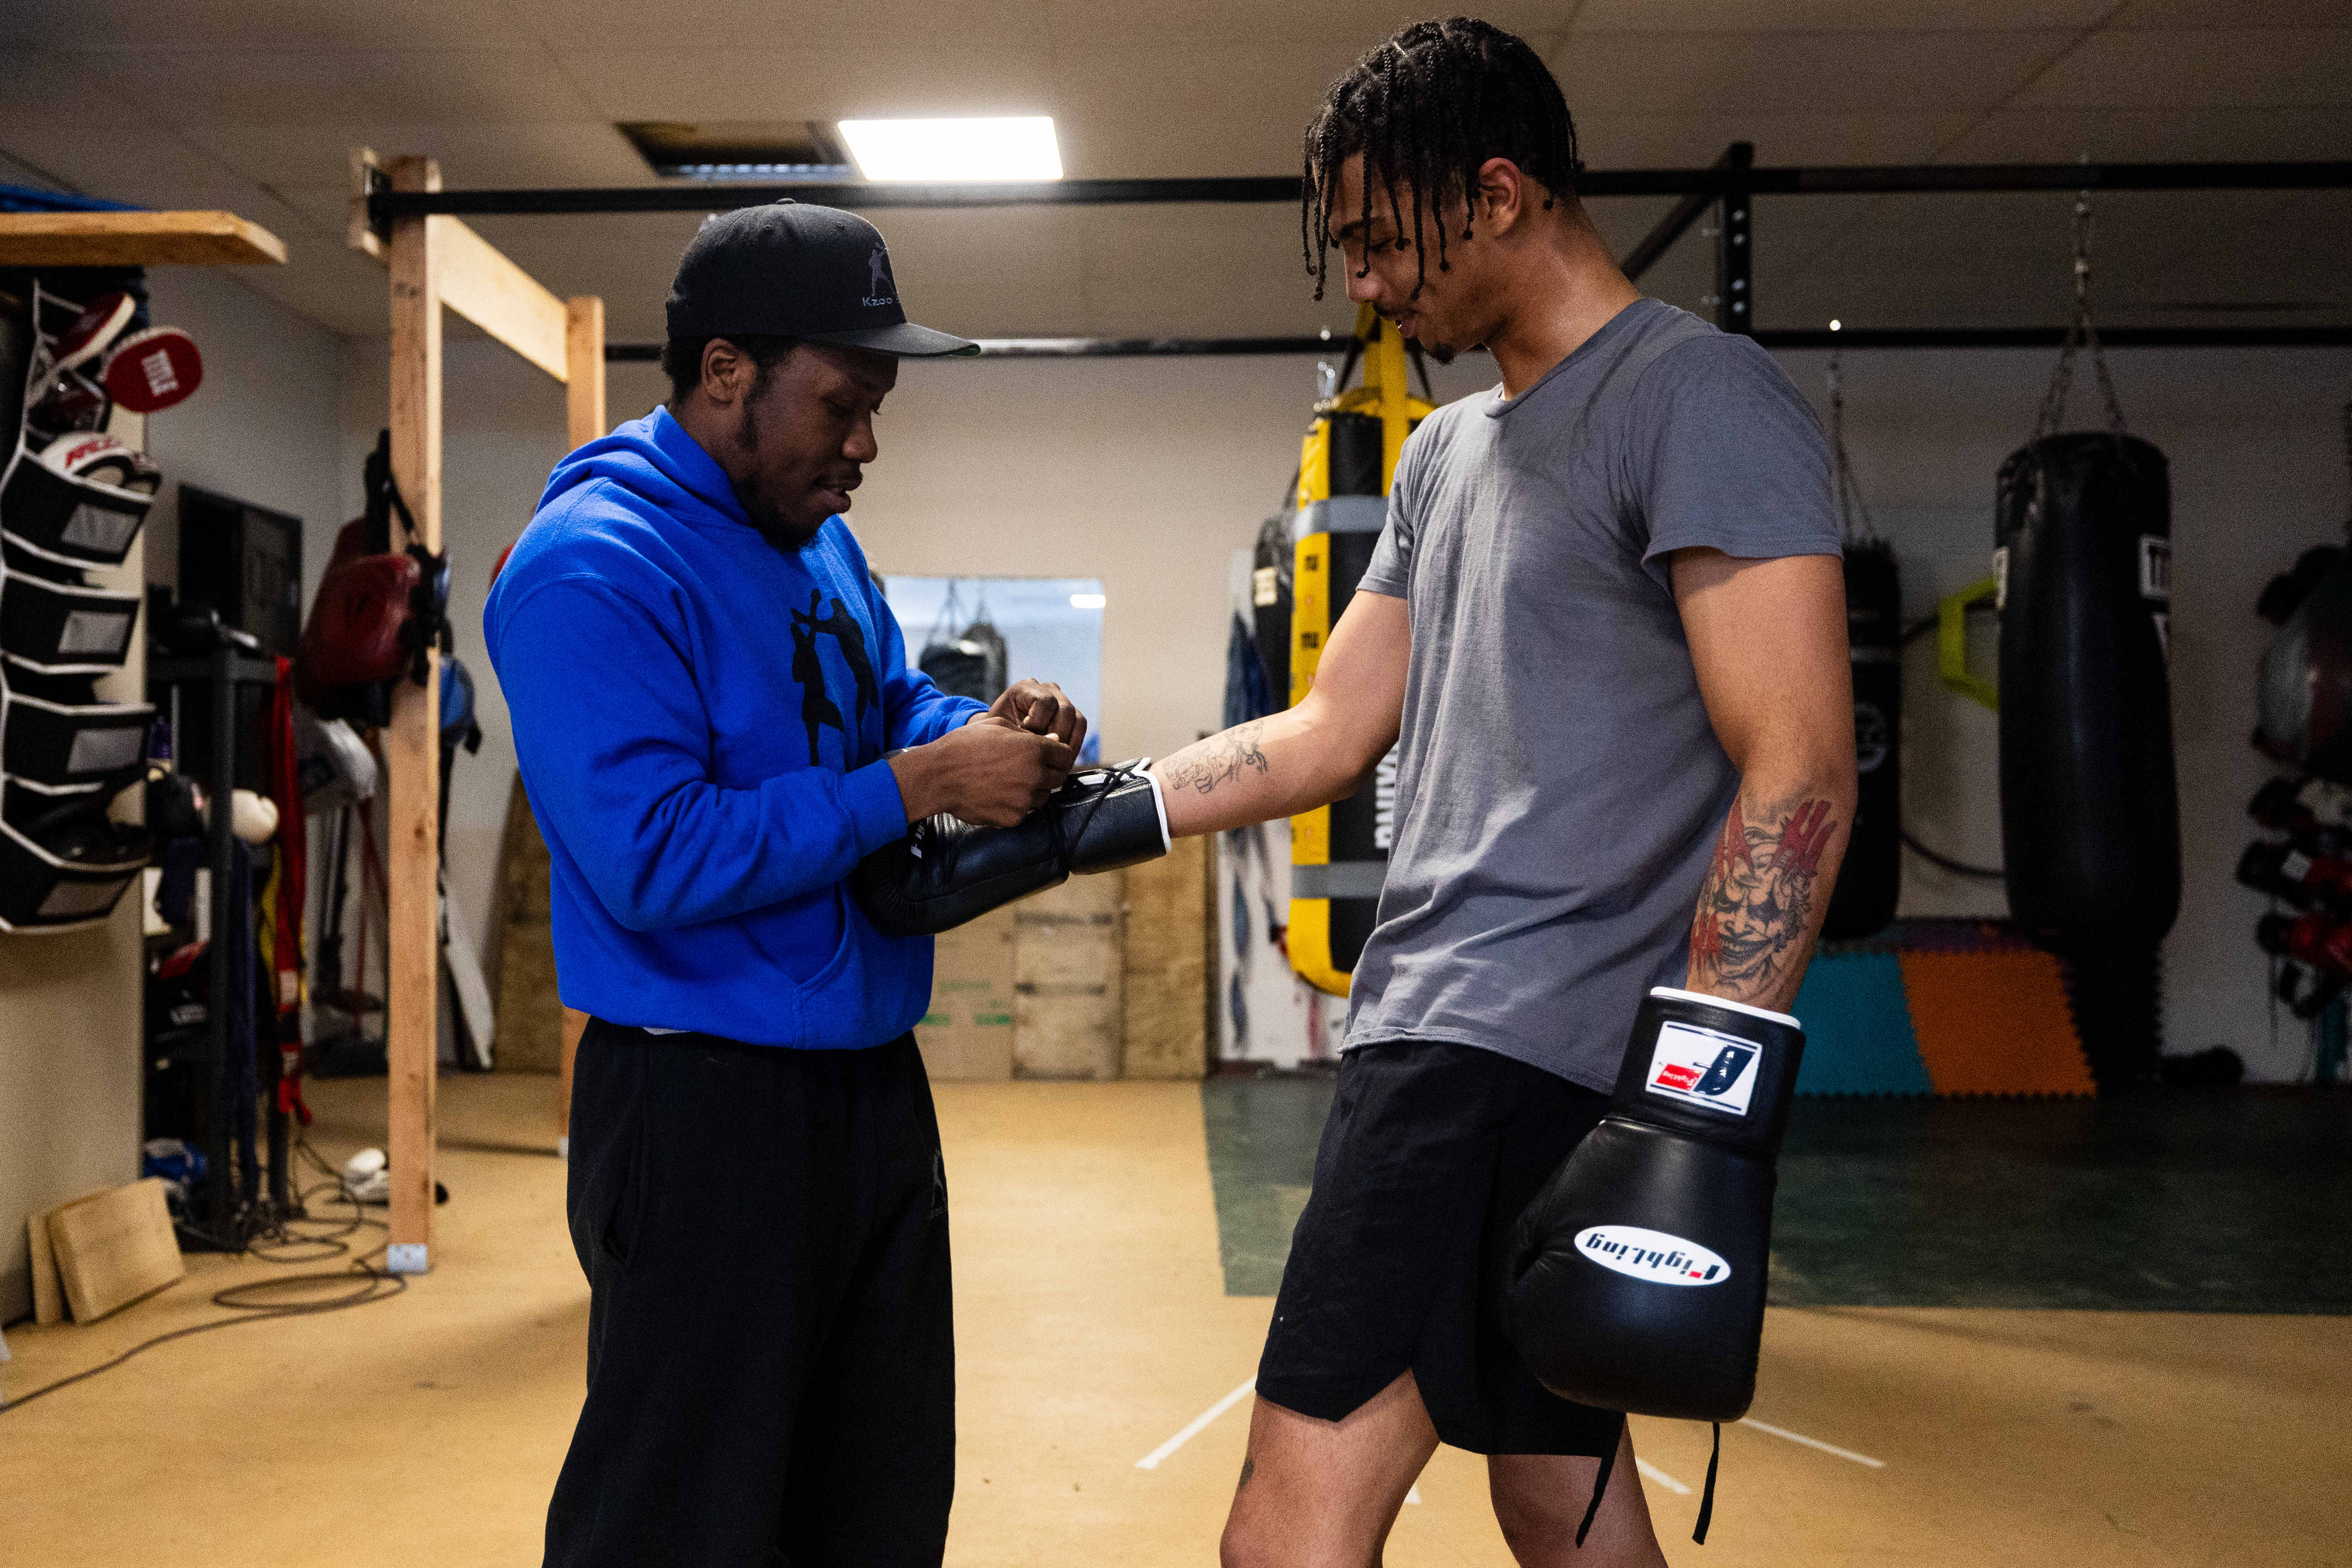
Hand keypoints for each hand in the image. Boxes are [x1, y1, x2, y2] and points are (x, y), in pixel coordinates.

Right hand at [892, 720, 1077, 827]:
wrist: (938, 775)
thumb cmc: (965, 745)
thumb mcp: (998, 726)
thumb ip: (1030, 734)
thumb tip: (1054, 738)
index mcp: (1034, 749)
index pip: (1065, 755)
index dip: (1057, 753)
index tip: (1047, 755)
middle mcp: (1034, 775)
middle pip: (1058, 777)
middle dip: (1048, 772)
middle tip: (1028, 769)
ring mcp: (1024, 799)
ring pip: (1043, 796)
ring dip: (1033, 789)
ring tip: (1009, 781)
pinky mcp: (1013, 818)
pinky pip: (1024, 811)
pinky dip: (1016, 805)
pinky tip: (998, 794)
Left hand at [979, 678, 1087, 756]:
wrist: (1000, 739)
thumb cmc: (998, 735)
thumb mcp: (1002, 731)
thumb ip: (1024, 732)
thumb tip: (1055, 740)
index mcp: (1026, 687)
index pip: (1045, 702)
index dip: (1037, 722)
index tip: (1023, 735)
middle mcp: (1047, 689)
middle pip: (1065, 710)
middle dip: (1054, 734)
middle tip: (1040, 750)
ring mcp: (1062, 700)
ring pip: (1077, 719)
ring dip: (1065, 740)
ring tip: (1048, 752)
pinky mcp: (1071, 714)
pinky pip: (1080, 726)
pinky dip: (1073, 742)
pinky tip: (1056, 752)